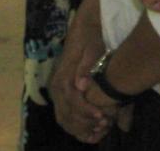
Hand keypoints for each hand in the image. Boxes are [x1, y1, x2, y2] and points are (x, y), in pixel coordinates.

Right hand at [51, 25, 112, 142]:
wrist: (84, 28)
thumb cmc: (91, 38)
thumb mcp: (93, 47)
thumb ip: (86, 66)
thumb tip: (80, 85)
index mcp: (62, 76)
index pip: (71, 100)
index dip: (85, 110)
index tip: (101, 116)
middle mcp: (56, 86)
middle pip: (65, 113)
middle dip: (84, 123)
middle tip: (103, 126)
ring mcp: (57, 91)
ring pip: (63, 117)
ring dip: (79, 127)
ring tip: (98, 130)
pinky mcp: (61, 93)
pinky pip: (64, 114)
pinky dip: (75, 124)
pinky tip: (89, 129)